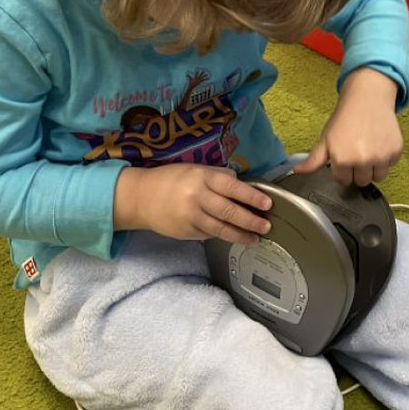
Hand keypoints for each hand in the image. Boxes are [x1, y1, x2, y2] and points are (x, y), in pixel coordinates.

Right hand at [114, 164, 272, 244]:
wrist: (141, 197)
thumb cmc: (173, 180)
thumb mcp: (196, 170)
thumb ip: (220, 176)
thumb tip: (243, 185)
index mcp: (203, 177)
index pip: (232, 187)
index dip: (251, 197)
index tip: (267, 204)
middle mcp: (197, 197)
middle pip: (229, 211)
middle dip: (251, 220)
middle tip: (266, 226)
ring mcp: (191, 216)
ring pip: (221, 228)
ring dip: (240, 235)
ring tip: (255, 239)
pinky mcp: (186, 232)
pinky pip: (209, 234)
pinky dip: (223, 235)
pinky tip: (234, 237)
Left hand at [295, 67, 403, 186]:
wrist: (367, 98)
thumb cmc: (345, 118)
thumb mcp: (326, 139)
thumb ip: (313, 160)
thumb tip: (297, 172)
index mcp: (343, 160)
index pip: (344, 181)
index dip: (342, 169)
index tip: (344, 156)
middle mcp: (363, 161)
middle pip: (361, 182)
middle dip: (358, 171)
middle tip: (356, 152)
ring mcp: (382, 157)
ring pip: (378, 177)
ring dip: (373, 168)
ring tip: (368, 149)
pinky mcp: (396, 151)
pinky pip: (391, 165)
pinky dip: (386, 157)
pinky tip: (379, 143)